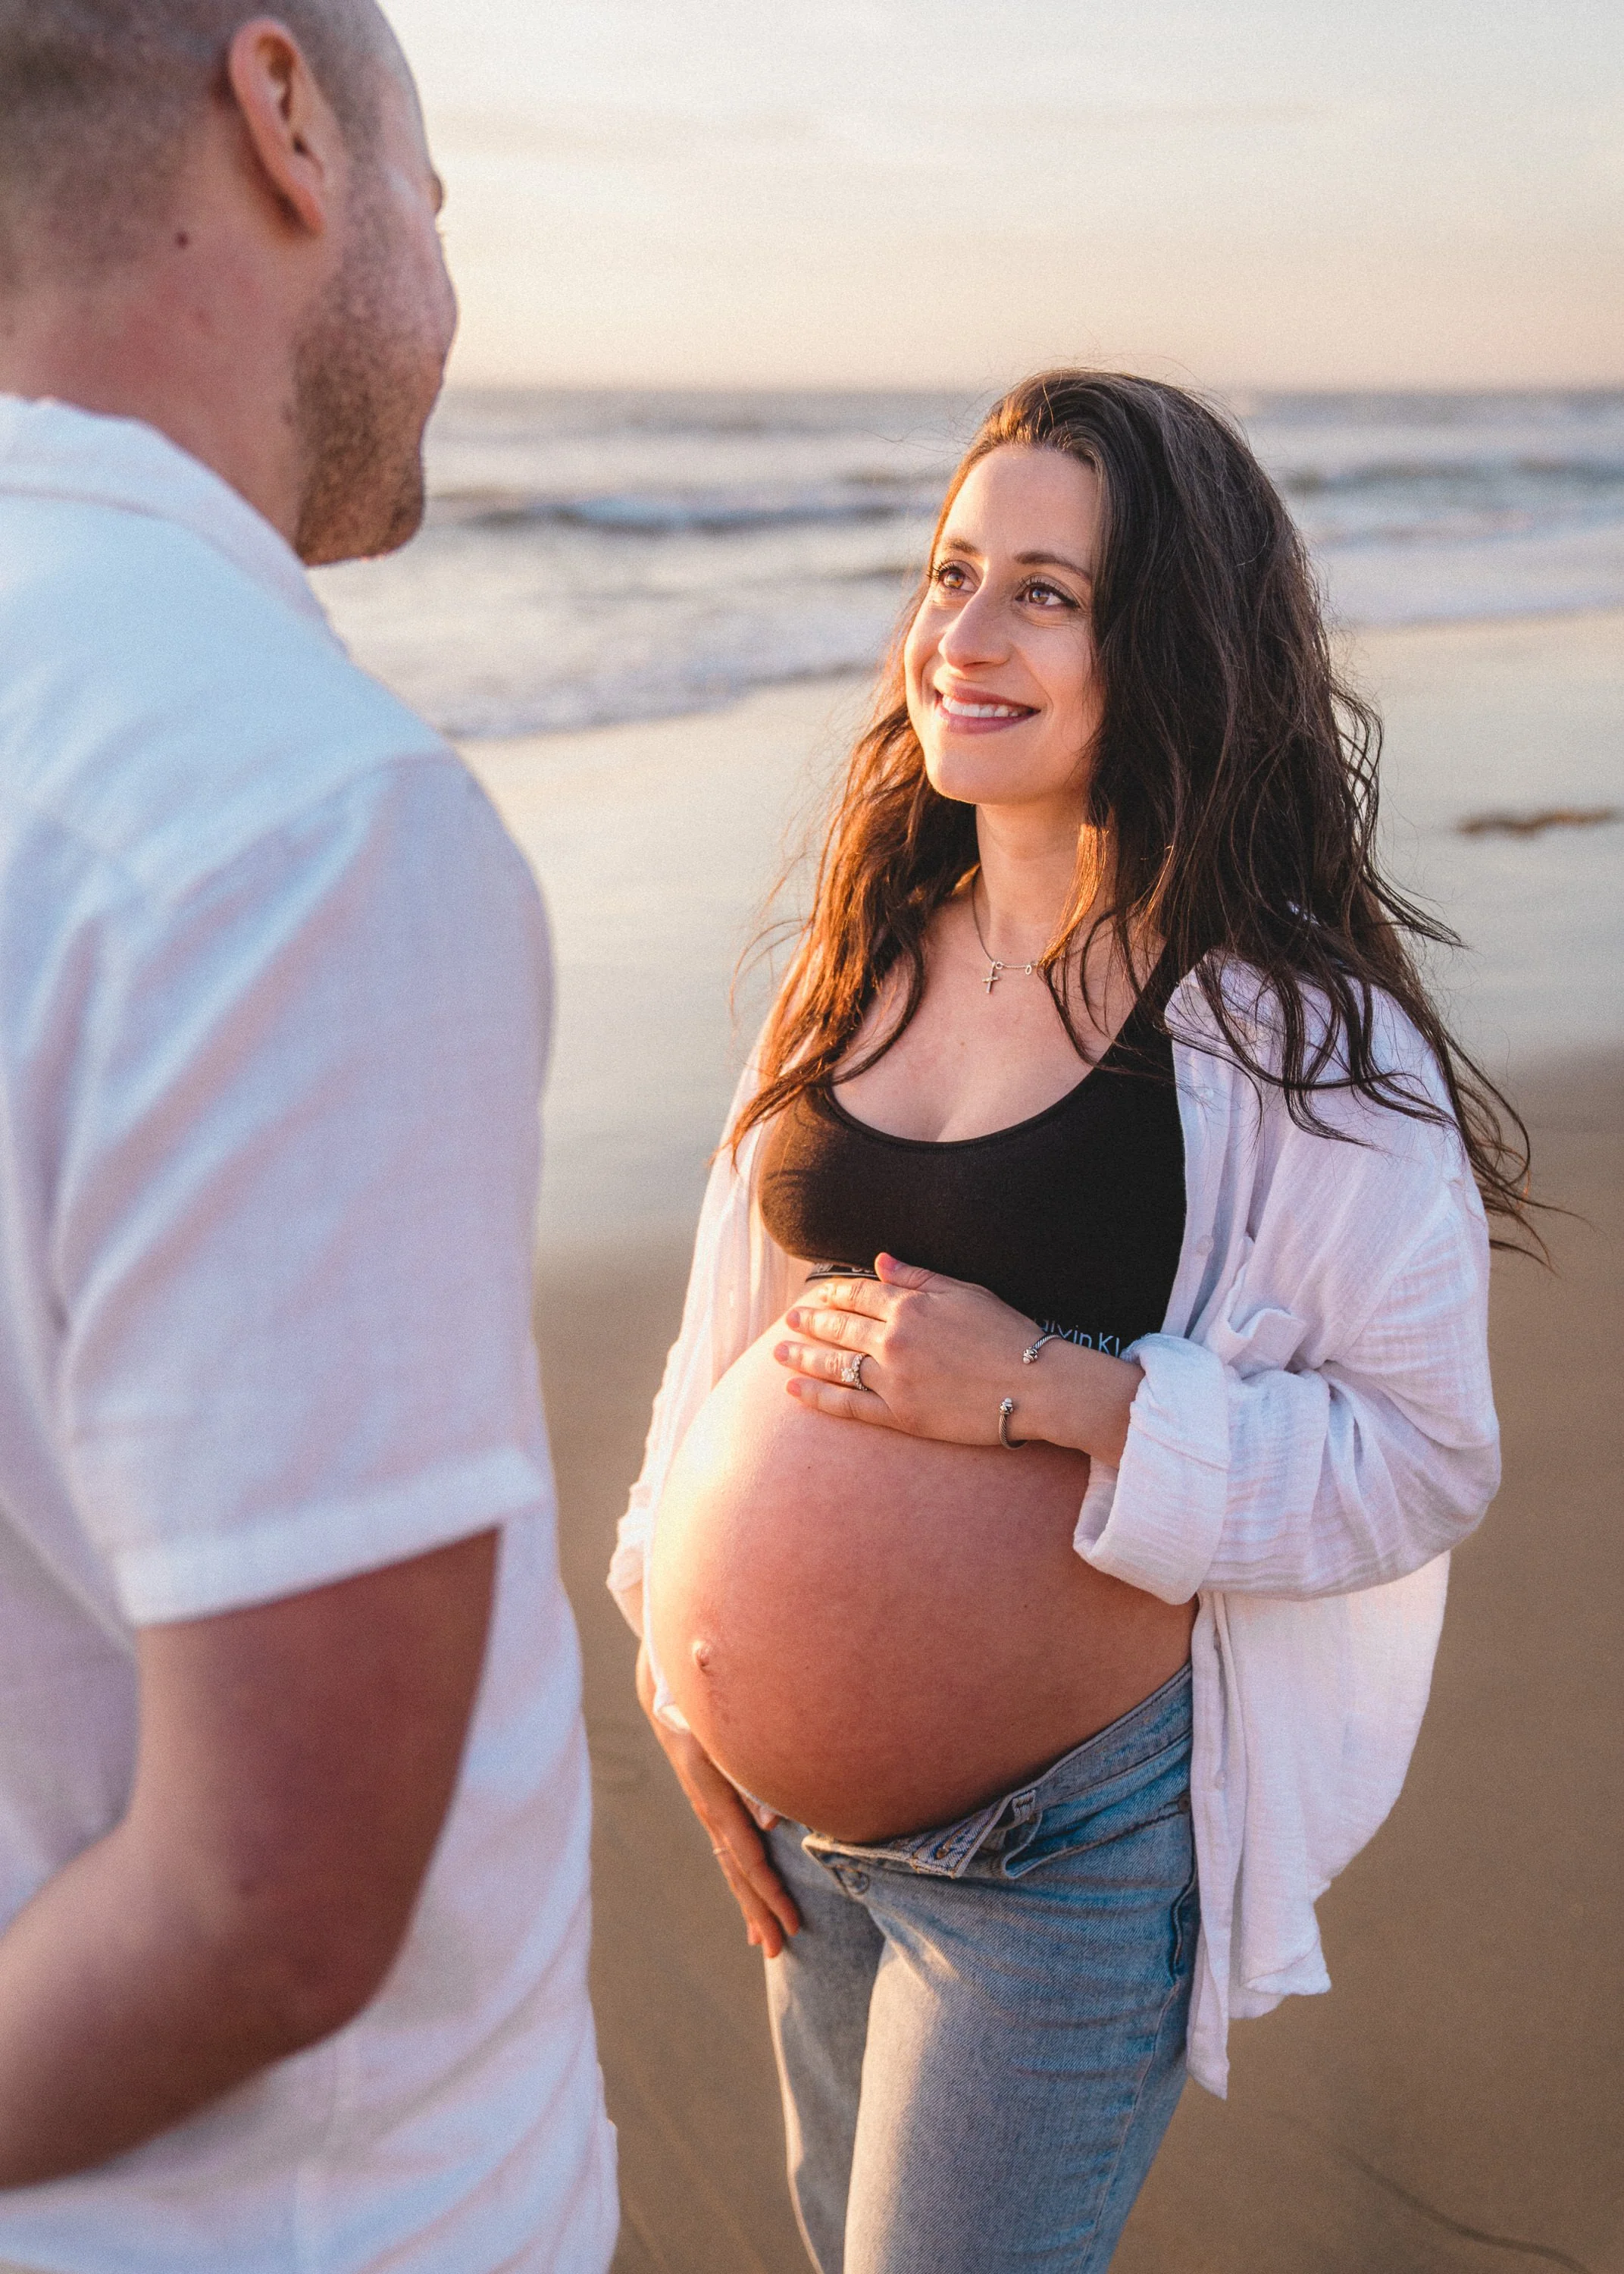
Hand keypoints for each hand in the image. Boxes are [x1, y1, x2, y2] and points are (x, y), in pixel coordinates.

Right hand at [636, 1643, 799, 1956]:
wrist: (666, 1680)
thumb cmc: (701, 1690)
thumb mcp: (720, 1719)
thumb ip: (744, 1760)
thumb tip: (772, 1820)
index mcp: (710, 1787)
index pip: (743, 1849)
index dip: (768, 1887)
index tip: (792, 1920)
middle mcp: (706, 1804)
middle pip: (735, 1866)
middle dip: (759, 1908)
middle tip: (782, 1948)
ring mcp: (706, 1805)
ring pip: (730, 1861)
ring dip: (750, 1901)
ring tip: (767, 1942)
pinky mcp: (711, 1801)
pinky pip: (727, 1846)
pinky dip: (742, 1877)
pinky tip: (752, 1902)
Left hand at [773, 1253, 1142, 1463]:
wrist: (1035, 1385)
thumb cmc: (1008, 1334)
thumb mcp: (965, 1292)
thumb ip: (919, 1276)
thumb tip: (880, 1261)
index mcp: (910, 1306)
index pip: (860, 1295)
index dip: (835, 1293)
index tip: (817, 1293)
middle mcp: (894, 1340)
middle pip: (840, 1327)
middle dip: (811, 1321)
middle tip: (790, 1319)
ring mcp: (893, 1379)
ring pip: (836, 1365)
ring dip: (803, 1356)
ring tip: (779, 1352)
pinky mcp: (899, 1415)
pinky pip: (847, 1406)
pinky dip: (817, 1397)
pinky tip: (794, 1391)